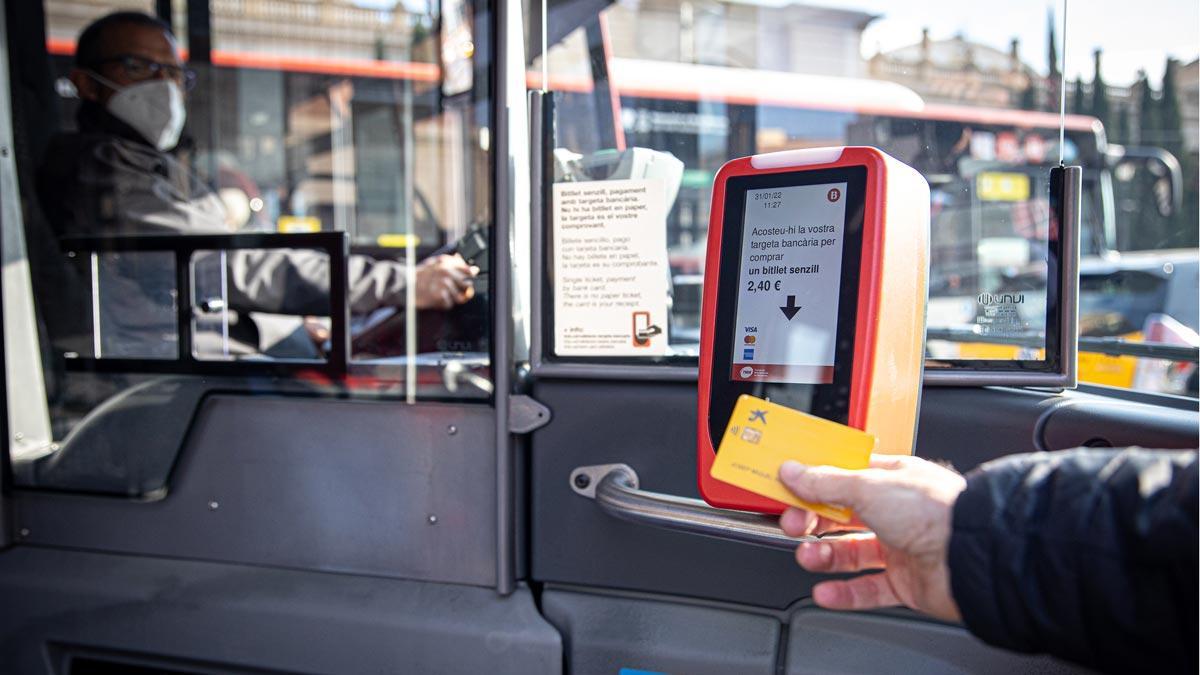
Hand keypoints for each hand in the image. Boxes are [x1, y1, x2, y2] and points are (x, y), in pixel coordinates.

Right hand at [413, 254, 478, 309]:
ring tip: (441, 294)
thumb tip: (473, 269)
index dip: (469, 278)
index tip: (466, 281)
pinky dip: (444, 304)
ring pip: (460, 297)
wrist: (404, 284)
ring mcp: (443, 284)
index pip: (469, 271)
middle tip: (450, 290)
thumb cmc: (420, 275)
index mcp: (447, 262)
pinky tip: (436, 298)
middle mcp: (447, 271)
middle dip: (462, 290)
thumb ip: (455, 264)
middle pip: (467, 285)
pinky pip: (449, 304)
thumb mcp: (436, 263)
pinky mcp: (439, 296)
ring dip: (452, 298)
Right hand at [778, 454, 966, 621]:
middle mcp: (896, 512)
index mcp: (891, 479)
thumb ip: (825, 482)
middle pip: (841, 515)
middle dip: (812, 520)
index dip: (813, 482)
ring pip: (850, 552)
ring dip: (822, 555)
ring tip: (806, 556)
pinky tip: (824, 590)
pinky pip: (867, 588)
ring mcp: (901, 548)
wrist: (973, 556)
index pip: (842, 477)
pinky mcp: (906, 582)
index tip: (787, 487)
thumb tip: (793, 472)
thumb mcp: (868, 486)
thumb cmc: (936, 511)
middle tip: (792, 523)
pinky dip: (843, 592)